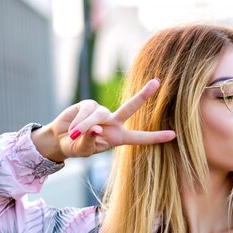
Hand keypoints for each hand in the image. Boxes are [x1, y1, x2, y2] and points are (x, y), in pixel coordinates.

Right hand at [32, 79, 175, 161]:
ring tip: (74, 134)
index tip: (173, 135)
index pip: (140, 138)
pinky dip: (78, 120)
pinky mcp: (89, 104)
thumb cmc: (76, 147)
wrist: (59, 139)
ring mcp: (102, 112)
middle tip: (157, 82)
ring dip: (85, 126)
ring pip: (98, 115)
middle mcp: (114, 122)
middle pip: (131, 107)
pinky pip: (86, 110)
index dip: (155, 137)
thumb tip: (95, 128)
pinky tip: (72, 127)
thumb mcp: (83, 150)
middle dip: (144, 95)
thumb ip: (90, 141)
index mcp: (118, 137)